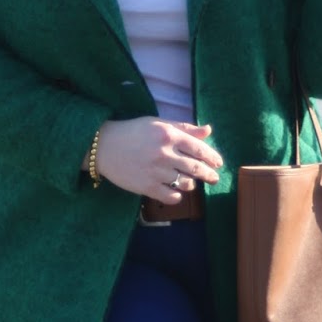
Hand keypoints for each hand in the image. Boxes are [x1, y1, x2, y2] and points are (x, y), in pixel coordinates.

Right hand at [94, 117, 222, 202]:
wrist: (103, 146)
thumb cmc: (133, 132)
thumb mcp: (158, 124)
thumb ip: (184, 128)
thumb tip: (208, 130)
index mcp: (168, 135)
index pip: (199, 148)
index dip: (212, 157)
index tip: (218, 163)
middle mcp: (164, 153)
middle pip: (196, 168)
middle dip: (209, 174)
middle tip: (214, 178)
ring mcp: (155, 171)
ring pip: (185, 183)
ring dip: (191, 184)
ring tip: (189, 182)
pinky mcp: (146, 187)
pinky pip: (171, 197)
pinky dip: (177, 196)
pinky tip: (175, 192)